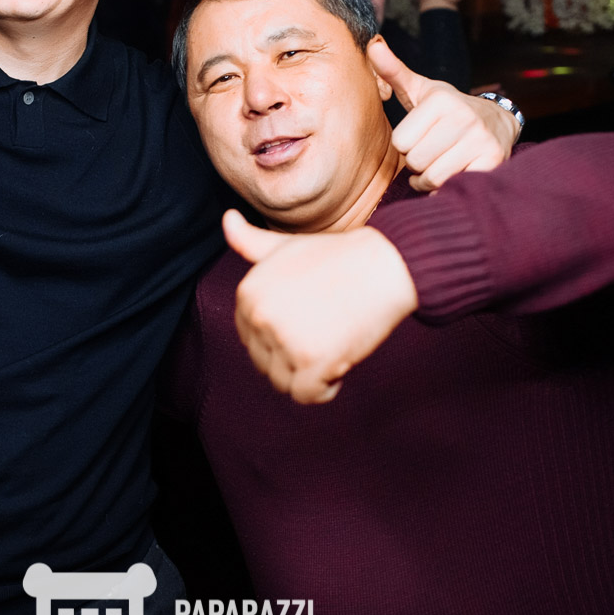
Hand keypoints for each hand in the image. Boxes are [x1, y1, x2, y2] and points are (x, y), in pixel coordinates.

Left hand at [223, 210, 417, 403]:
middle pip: (266, 364)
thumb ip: (251, 242)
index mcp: (247, 293)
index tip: (310, 314)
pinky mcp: (311, 361)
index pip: (251, 339)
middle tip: (327, 324)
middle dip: (295, 355)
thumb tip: (226, 219)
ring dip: (310, 373)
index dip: (283, 334)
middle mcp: (259, 316)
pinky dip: (327, 388)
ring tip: (333, 338)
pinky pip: (307, 396)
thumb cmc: (338, 257)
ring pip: (284, 383)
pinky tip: (342, 359)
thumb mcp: (286, 245)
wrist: (387, 265)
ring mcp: (284, 338)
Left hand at [369, 39, 514, 191]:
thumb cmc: (449, 109)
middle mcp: (464, 117)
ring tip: (438, 164)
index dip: (406, 144)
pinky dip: (446, 188)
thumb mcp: (421, 89)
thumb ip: (393, 71)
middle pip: (414, 161)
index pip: (400, 142)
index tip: (419, 136)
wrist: (498, 122)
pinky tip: (453, 174)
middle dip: (417, 163)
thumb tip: (372, 44)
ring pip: (432, 177)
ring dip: (429, 179)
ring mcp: (481, 140)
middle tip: (430, 152)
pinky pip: (451, 186)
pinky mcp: (492, 161)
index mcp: (441, 100)